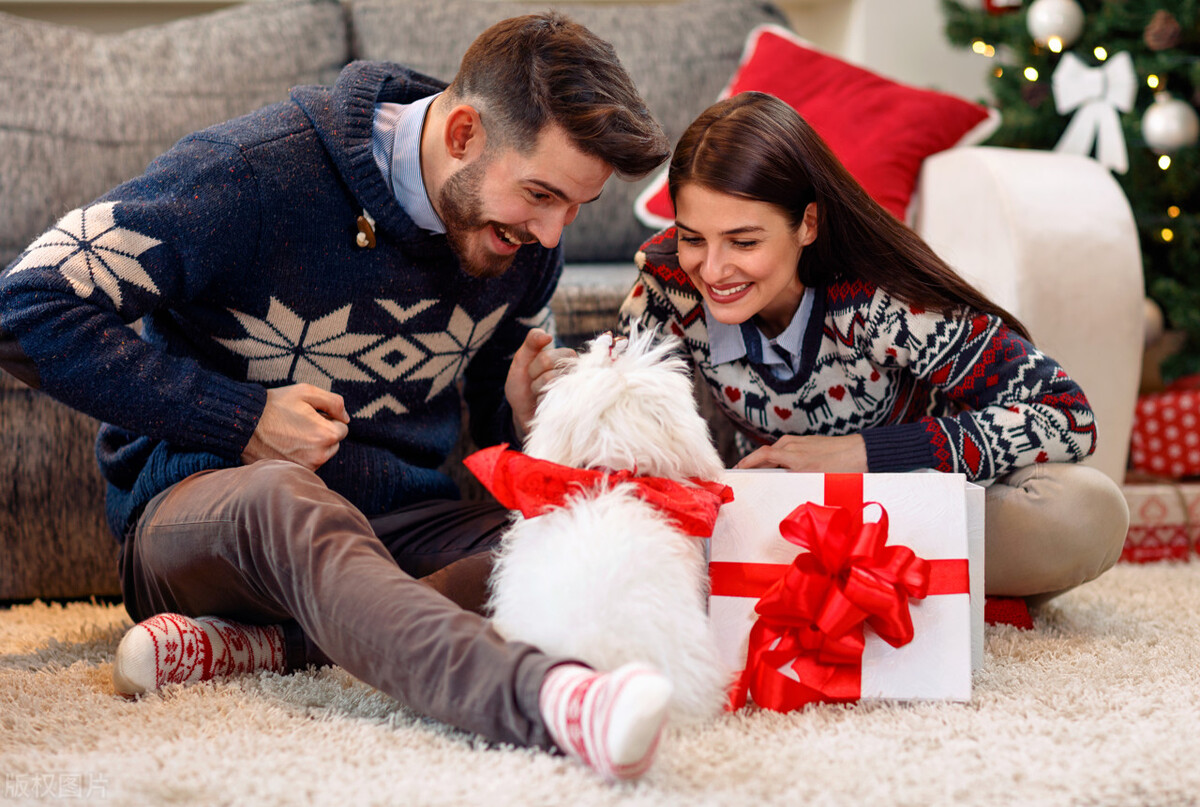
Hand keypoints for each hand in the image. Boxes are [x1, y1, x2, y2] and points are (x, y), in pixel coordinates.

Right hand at [241, 383, 349, 469]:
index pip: (342, 428)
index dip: (328, 419)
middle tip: (299, 424)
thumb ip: (333, 402)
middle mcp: (319, 455)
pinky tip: (285, 445)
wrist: (243, 424)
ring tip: (290, 434)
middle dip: (322, 433)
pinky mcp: (293, 473)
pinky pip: (308, 464)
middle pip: (333, 444)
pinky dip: (301, 456)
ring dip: (312, 446)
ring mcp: (306, 467)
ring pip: (321, 455)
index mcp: (326, 435)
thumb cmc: (274, 406)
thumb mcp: (306, 392)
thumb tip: (346, 418)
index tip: (310, 415)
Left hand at [504, 328, 575, 438]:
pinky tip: (545, 405)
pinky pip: (552, 400)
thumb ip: (532, 342)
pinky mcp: (573, 405)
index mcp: (566, 356)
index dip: (532, 366)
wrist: (523, 413)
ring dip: (538, 391)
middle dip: (534, 378)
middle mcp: (576, 370)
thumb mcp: (522, 359)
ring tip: (541, 394)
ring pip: (550, 383)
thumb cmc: (523, 384)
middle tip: (535, 383)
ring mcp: (576, 388)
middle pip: (548, 367)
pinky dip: (541, 403)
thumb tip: (547, 335)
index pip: (546, 356)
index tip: (532, 371)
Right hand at [735, 434, 867, 472]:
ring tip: (761, 476)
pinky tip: (782, 470)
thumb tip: (780, 494)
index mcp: (792, 455)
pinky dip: (779, 459)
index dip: (746, 462)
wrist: (861, 452)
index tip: (736, 470)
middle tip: (745, 477)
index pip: (761, 456)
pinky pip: (786, 451)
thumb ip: (794, 483)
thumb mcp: (815, 480)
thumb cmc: (841, 468)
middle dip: (754, 465)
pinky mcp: (806, 442)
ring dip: (768, 463)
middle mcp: (792, 445)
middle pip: (766, 455)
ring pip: (776, 453)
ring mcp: (799, 441)